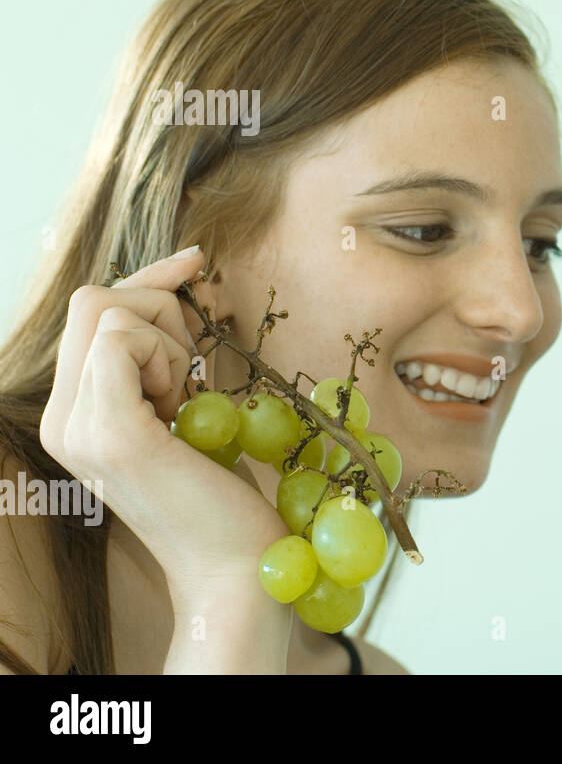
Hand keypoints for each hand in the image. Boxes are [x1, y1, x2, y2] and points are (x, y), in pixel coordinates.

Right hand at [39, 246, 289, 598]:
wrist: (235, 563)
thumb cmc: (220, 487)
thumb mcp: (183, 408)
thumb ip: (158, 359)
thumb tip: (173, 284)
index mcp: (73, 413)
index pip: (88, 309)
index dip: (147, 280)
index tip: (195, 264)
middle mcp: (60, 419)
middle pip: (93, 300)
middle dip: (161, 310)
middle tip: (193, 373)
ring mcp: (78, 427)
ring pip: (108, 311)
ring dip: (168, 341)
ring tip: (186, 403)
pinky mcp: (111, 431)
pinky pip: (118, 339)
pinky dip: (166, 357)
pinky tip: (183, 408)